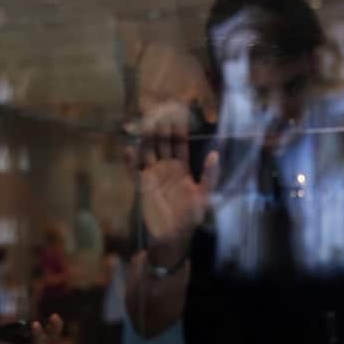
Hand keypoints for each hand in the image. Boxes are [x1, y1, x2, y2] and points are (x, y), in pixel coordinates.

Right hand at [134, 100, 217, 261]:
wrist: (174, 237)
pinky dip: (130, 160)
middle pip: (161, 141)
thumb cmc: (191, 217)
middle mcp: (165, 167)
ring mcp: (152, 175)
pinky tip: (128, 148)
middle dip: (159, 125)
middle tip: (157, 106)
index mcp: (181, 167)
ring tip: (142, 121)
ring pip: (146, 150)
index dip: (178, 127)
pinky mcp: (141, 186)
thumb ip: (209, 175)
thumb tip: (215, 153)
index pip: (178, 142)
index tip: (178, 110)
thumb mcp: (205, 196)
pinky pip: (133, 170)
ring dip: (144, 137)